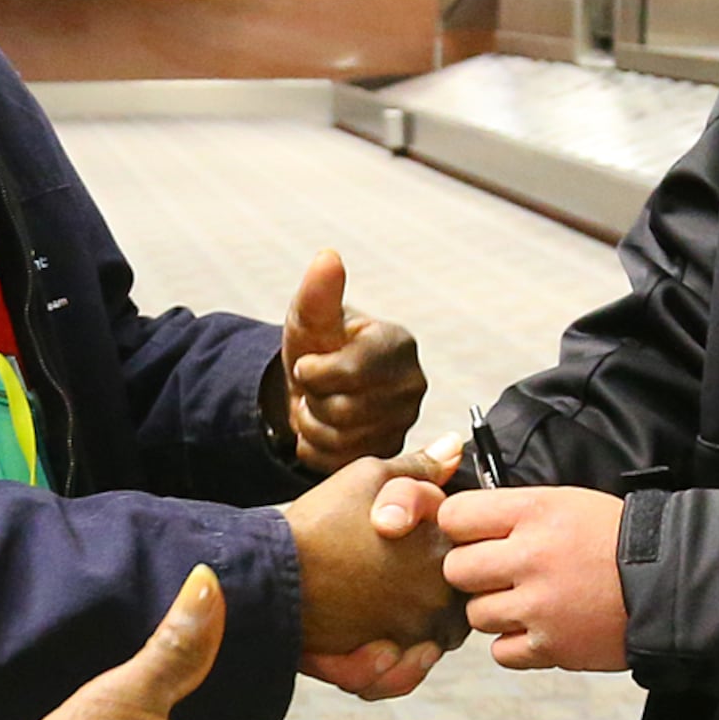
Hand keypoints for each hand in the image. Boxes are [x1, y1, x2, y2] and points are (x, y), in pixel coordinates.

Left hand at [274, 250, 426, 467]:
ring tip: (317, 404)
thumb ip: (319, 292)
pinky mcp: (388, 453)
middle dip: (313, 399)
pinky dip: (318, 448)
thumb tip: (327, 257)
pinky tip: (323, 427)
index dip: (314, 373)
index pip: (350, 372)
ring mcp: (404, 423)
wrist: (318, 384)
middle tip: (312, 387)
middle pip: (345, 411)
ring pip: (341, 441)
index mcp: (398, 345)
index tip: (306, 363)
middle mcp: (412, 385)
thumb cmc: (319, 344)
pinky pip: (338, 462)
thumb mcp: (311, 318)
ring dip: (312, 425)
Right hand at [283, 454, 470, 664]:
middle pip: (454, 604)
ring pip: (429, 642)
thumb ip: (420, 470)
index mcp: (444, 548)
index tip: (411, 547)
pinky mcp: (383, 665)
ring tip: (374, 610)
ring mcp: (411, 633)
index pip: (471, 557)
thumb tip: (454, 447)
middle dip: (431, 596)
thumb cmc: (318, 523)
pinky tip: (372, 645)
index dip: (442, 553)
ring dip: (410, 632)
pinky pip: (399, 675)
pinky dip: (388, 668)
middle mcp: (438, 596)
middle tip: (389, 579)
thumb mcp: (369, 477)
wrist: (272, 573)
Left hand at [435, 485, 630, 670]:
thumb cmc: (620, 538)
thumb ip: (514, 512)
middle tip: (500, 572)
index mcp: (534, 512)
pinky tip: (539, 627)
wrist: (673, 581)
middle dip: (473, 572)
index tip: (474, 535)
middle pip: (456, 570)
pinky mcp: (551, 646)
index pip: (455, 516)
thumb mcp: (567, 502)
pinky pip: (500, 651)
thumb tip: (464, 521)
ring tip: (528, 600)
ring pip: (476, 614)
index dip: (460, 528)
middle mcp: (530, 557)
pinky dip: (515, 644)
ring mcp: (539, 605)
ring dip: (495, 610)